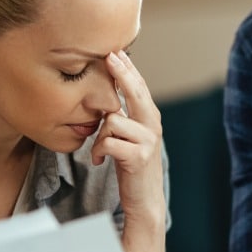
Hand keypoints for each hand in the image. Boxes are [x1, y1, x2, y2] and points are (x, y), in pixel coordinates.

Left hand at [91, 50, 165, 225]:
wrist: (145, 200)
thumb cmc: (131, 165)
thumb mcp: (130, 137)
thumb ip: (125, 116)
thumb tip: (111, 93)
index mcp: (150, 118)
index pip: (139, 87)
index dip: (127, 68)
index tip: (116, 51)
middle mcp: (153, 125)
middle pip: (135, 91)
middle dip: (121, 73)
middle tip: (108, 55)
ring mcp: (148, 140)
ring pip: (112, 120)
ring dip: (99, 135)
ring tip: (99, 150)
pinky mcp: (138, 156)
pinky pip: (108, 142)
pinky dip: (98, 151)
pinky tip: (99, 161)